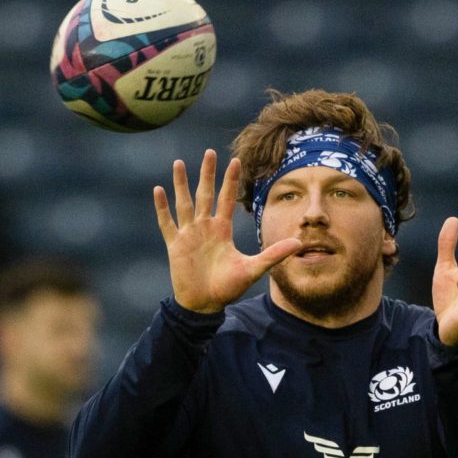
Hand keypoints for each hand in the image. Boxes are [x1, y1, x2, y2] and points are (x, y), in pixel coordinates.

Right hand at [153, 149, 300, 313]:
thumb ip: (274, 254)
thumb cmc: (228, 288)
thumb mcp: (253, 269)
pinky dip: (162, 208)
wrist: (205, 305)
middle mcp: (205, 228)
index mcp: (222, 230)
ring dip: (181, 184)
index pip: (226, 200)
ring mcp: (189, 235)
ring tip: (179, 163)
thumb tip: (299, 243)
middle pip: (205, 194)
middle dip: (207, 174)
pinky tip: (158, 190)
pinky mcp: (175, 245)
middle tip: (210, 152)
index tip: (234, 160)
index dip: (230, 181)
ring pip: (184, 203)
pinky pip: (167, 223)